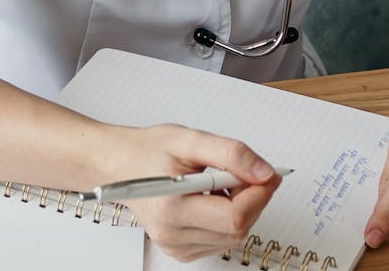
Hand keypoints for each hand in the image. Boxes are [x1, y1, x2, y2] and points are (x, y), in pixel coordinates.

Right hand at [108, 124, 281, 261]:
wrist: (120, 165)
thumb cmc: (148, 151)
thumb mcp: (191, 140)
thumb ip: (231, 154)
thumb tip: (264, 172)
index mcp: (171, 206)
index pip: (235, 216)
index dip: (259, 194)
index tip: (268, 174)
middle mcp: (171, 232)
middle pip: (238, 229)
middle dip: (253, 199)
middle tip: (249, 172)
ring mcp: (175, 245)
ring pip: (233, 237)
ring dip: (242, 209)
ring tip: (224, 182)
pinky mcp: (180, 250)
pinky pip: (221, 241)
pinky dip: (228, 220)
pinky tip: (216, 199)